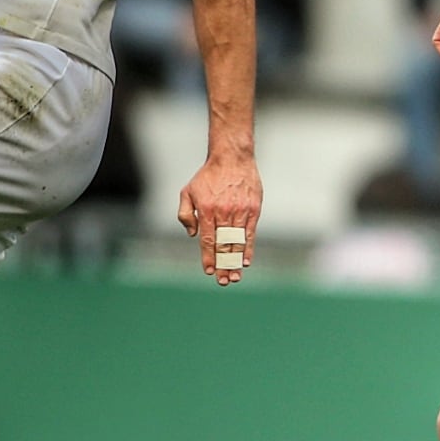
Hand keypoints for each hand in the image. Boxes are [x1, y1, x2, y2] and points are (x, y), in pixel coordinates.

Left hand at [178, 152, 262, 285]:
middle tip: (224, 282)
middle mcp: (224, 213)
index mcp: (207, 210)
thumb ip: (185, 214)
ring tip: (235, 276)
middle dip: (223, 265)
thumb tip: (192, 234)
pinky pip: (250, 233)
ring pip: (237, 242)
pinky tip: (246, 261)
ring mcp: (240, 212)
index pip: (207, 240)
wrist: (232, 158)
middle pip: (223, 245)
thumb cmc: (208, 176)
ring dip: (236, 261)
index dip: (208, 257)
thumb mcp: (188, 191)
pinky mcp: (253, 209)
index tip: (209, 271)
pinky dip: (248, 248)